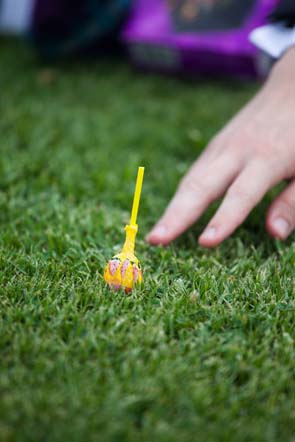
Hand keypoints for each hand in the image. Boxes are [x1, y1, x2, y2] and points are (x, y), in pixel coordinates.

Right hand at [147, 50, 294, 247]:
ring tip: (155, 235)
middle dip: (177, 215)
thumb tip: (274, 233)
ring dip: (171, 208)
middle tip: (155, 239)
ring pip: (191, 180)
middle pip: (201, 186)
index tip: (205, 242)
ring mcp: (222, 147)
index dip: (223, 220)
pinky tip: (172, 214)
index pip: (241, 195)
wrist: (290, 90)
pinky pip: (194, 174)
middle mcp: (237, 151)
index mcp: (267, 158)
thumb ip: (292, 202)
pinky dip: (180, 196)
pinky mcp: (215, 147)